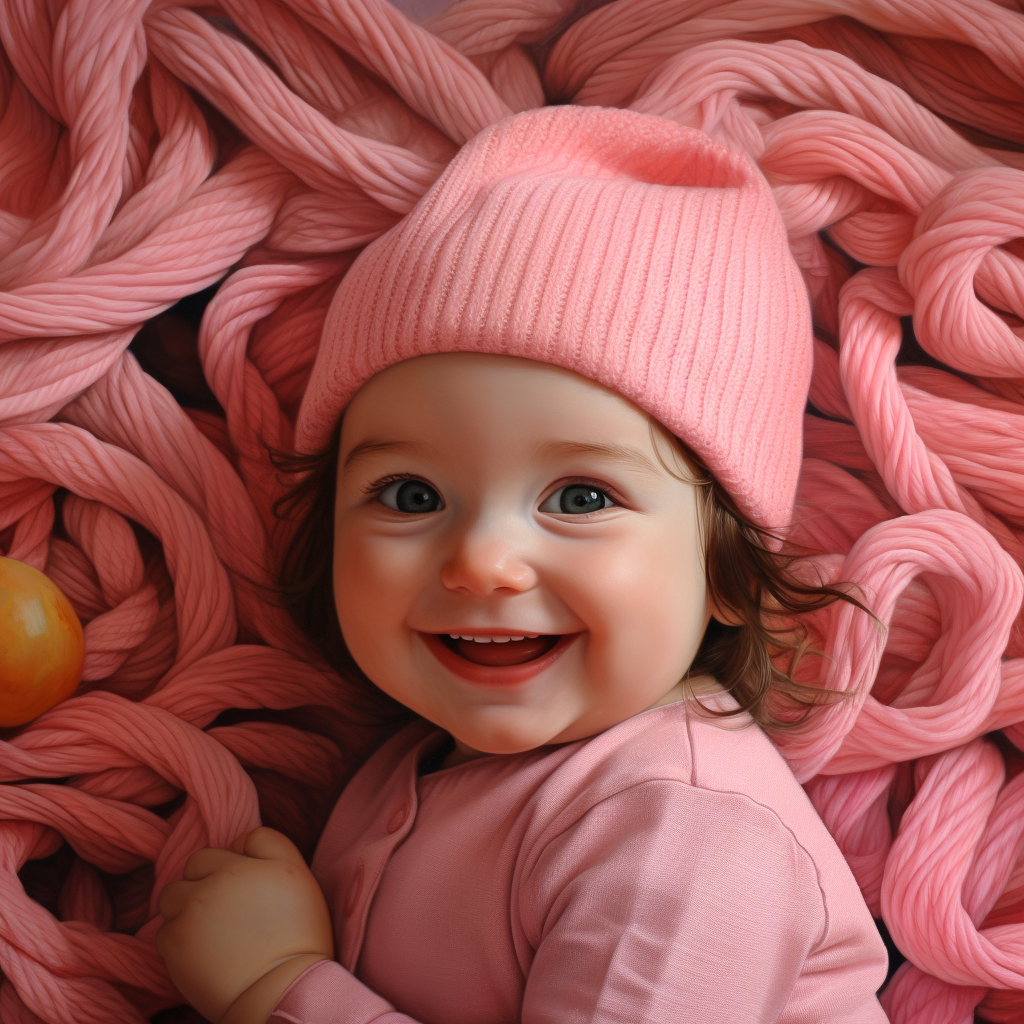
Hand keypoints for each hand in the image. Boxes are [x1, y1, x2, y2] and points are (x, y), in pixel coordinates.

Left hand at [156, 827, 333, 1023]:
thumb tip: (238, 841)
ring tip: (208, 934)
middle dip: (202, 883)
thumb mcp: (299, 876)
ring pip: (173, 896)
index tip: (242, 892)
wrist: (281, 992)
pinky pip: (165, 931)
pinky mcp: (174, 944)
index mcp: (247, 864)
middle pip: (192, 867)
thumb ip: (270, 845)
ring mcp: (192, 911)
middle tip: (223, 912)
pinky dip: (178, 941)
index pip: (220, 849)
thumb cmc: (298, 936)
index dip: (228, 868)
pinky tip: (202, 955)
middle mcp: (216, 881)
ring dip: (185, 909)